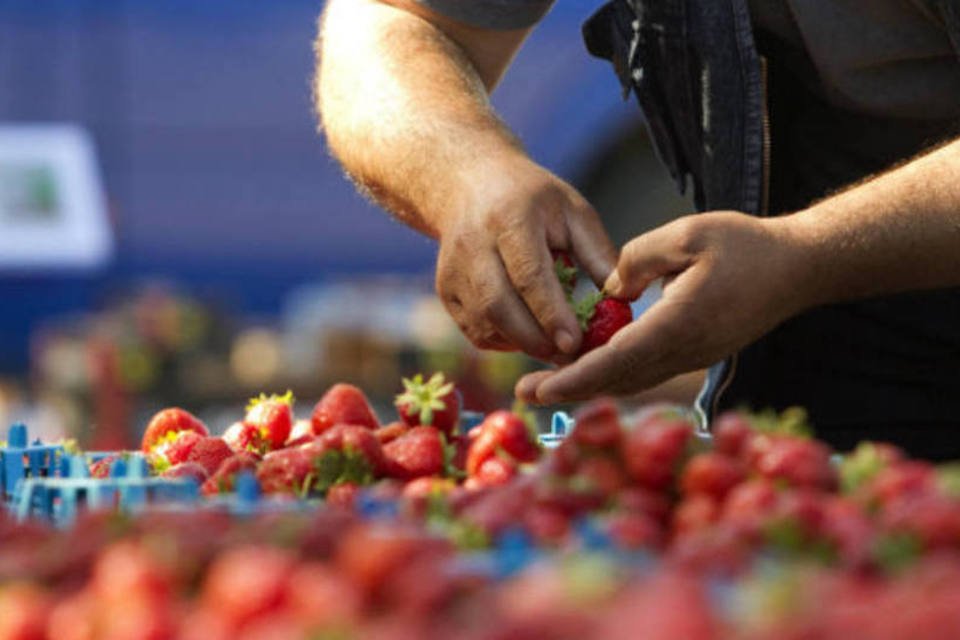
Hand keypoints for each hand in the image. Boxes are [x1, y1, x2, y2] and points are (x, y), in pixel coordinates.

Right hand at [435, 154, 616, 359]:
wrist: (470, 183)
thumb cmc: (534, 200)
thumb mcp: (573, 211)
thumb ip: (599, 254)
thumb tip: (623, 300)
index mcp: (510, 218)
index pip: (528, 274)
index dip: (550, 313)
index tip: (574, 342)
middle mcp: (473, 243)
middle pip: (497, 305)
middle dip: (534, 339)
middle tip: (569, 355)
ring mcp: (452, 269)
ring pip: (483, 324)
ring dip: (521, 344)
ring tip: (552, 345)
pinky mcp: (445, 290)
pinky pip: (475, 330)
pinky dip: (504, 341)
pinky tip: (527, 332)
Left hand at [515, 211, 817, 402]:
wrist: (799, 269)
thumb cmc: (746, 246)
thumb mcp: (688, 235)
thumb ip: (637, 259)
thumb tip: (609, 291)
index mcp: (679, 324)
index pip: (616, 359)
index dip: (574, 377)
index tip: (540, 388)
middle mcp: (683, 351)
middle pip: (617, 380)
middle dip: (569, 390)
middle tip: (524, 394)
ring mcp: (691, 357)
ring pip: (631, 380)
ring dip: (588, 386)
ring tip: (545, 386)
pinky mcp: (695, 353)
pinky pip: (646, 371)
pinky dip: (612, 375)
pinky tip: (589, 369)